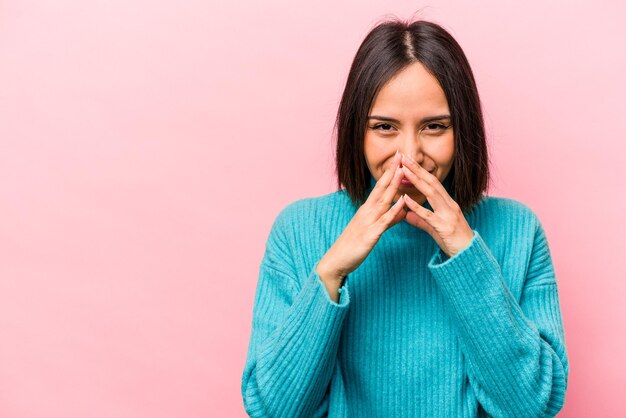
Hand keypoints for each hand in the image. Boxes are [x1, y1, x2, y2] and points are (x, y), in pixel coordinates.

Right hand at [317, 150, 407, 280]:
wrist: (336, 261)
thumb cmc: (353, 246)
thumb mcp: (373, 230)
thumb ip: (389, 219)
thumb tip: (402, 210)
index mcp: (367, 209)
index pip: (380, 186)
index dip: (389, 172)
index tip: (397, 158)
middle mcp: (367, 212)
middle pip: (381, 188)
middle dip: (392, 171)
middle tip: (400, 154)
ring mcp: (368, 222)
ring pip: (383, 200)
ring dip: (393, 185)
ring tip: (403, 171)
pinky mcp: (370, 235)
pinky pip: (384, 221)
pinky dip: (394, 210)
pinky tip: (402, 203)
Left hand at [400, 154, 473, 257]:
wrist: (469, 257)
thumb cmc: (453, 242)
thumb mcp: (434, 229)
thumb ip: (420, 220)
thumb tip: (406, 215)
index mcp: (448, 204)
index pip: (433, 183)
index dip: (420, 171)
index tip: (408, 161)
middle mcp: (450, 206)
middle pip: (432, 183)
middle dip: (417, 169)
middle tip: (404, 157)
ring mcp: (448, 216)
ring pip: (431, 194)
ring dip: (416, 181)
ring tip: (403, 171)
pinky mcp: (444, 228)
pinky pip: (428, 215)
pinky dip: (416, 207)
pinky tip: (405, 200)